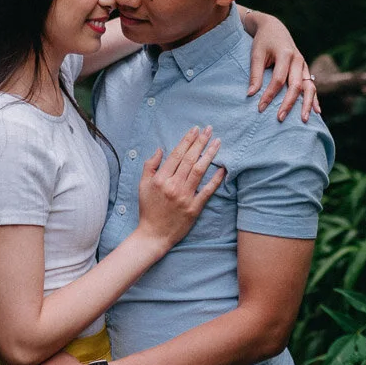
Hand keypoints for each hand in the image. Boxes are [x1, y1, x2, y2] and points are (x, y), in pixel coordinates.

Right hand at [135, 126, 225, 246]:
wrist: (154, 234)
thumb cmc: (148, 208)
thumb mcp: (143, 185)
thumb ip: (150, 166)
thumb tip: (161, 149)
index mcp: (161, 179)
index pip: (176, 154)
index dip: (187, 140)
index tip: (195, 130)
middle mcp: (173, 185)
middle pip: (190, 159)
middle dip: (200, 142)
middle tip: (209, 130)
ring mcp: (185, 197)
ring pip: (200, 171)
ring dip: (210, 155)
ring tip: (218, 142)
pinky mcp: (194, 208)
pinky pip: (207, 191)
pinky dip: (216, 179)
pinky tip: (223, 168)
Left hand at [248, 16, 319, 122]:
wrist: (274, 28)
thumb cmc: (263, 41)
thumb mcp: (256, 54)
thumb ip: (255, 74)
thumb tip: (251, 94)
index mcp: (285, 54)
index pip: (278, 80)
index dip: (269, 95)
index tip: (260, 108)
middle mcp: (298, 60)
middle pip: (296, 86)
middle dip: (289, 103)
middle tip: (280, 118)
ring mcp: (304, 65)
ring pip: (308, 87)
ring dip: (307, 104)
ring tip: (304, 120)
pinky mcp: (305, 69)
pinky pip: (312, 85)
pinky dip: (314, 99)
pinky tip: (317, 112)